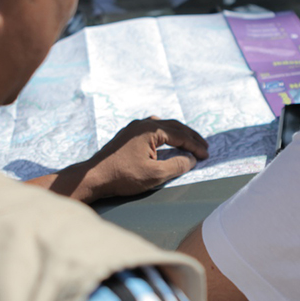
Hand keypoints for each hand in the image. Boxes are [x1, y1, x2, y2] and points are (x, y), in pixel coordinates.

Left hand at [36, 117, 208, 202]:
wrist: (94, 176)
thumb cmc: (123, 176)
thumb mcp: (155, 175)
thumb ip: (177, 166)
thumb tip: (191, 159)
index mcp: (150, 129)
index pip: (180, 136)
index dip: (195, 146)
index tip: (206, 155)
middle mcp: (142, 123)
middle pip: (174, 126)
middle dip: (190, 137)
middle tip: (204, 147)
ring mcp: (133, 128)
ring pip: (163, 126)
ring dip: (178, 134)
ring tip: (190, 142)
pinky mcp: (127, 135)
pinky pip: (152, 128)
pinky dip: (166, 133)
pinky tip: (167, 139)